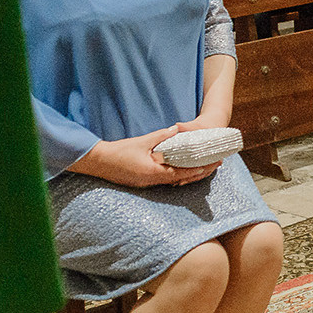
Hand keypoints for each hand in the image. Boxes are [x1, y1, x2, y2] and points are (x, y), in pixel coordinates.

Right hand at [74, 126, 220, 187]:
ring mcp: (146, 183)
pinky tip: (182, 171)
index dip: (198, 169)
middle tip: (214, 166)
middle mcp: (152, 181)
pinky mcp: (142, 182)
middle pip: (181, 179)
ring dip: (188, 175)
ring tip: (202, 168)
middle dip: (198, 173)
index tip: (211, 165)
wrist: (98, 162)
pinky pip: (164, 180)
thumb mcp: (142, 142)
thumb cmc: (119, 152)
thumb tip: (177, 129)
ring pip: (173, 181)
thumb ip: (161, 136)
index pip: (182, 173)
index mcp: (153, 173)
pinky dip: (176, 176)